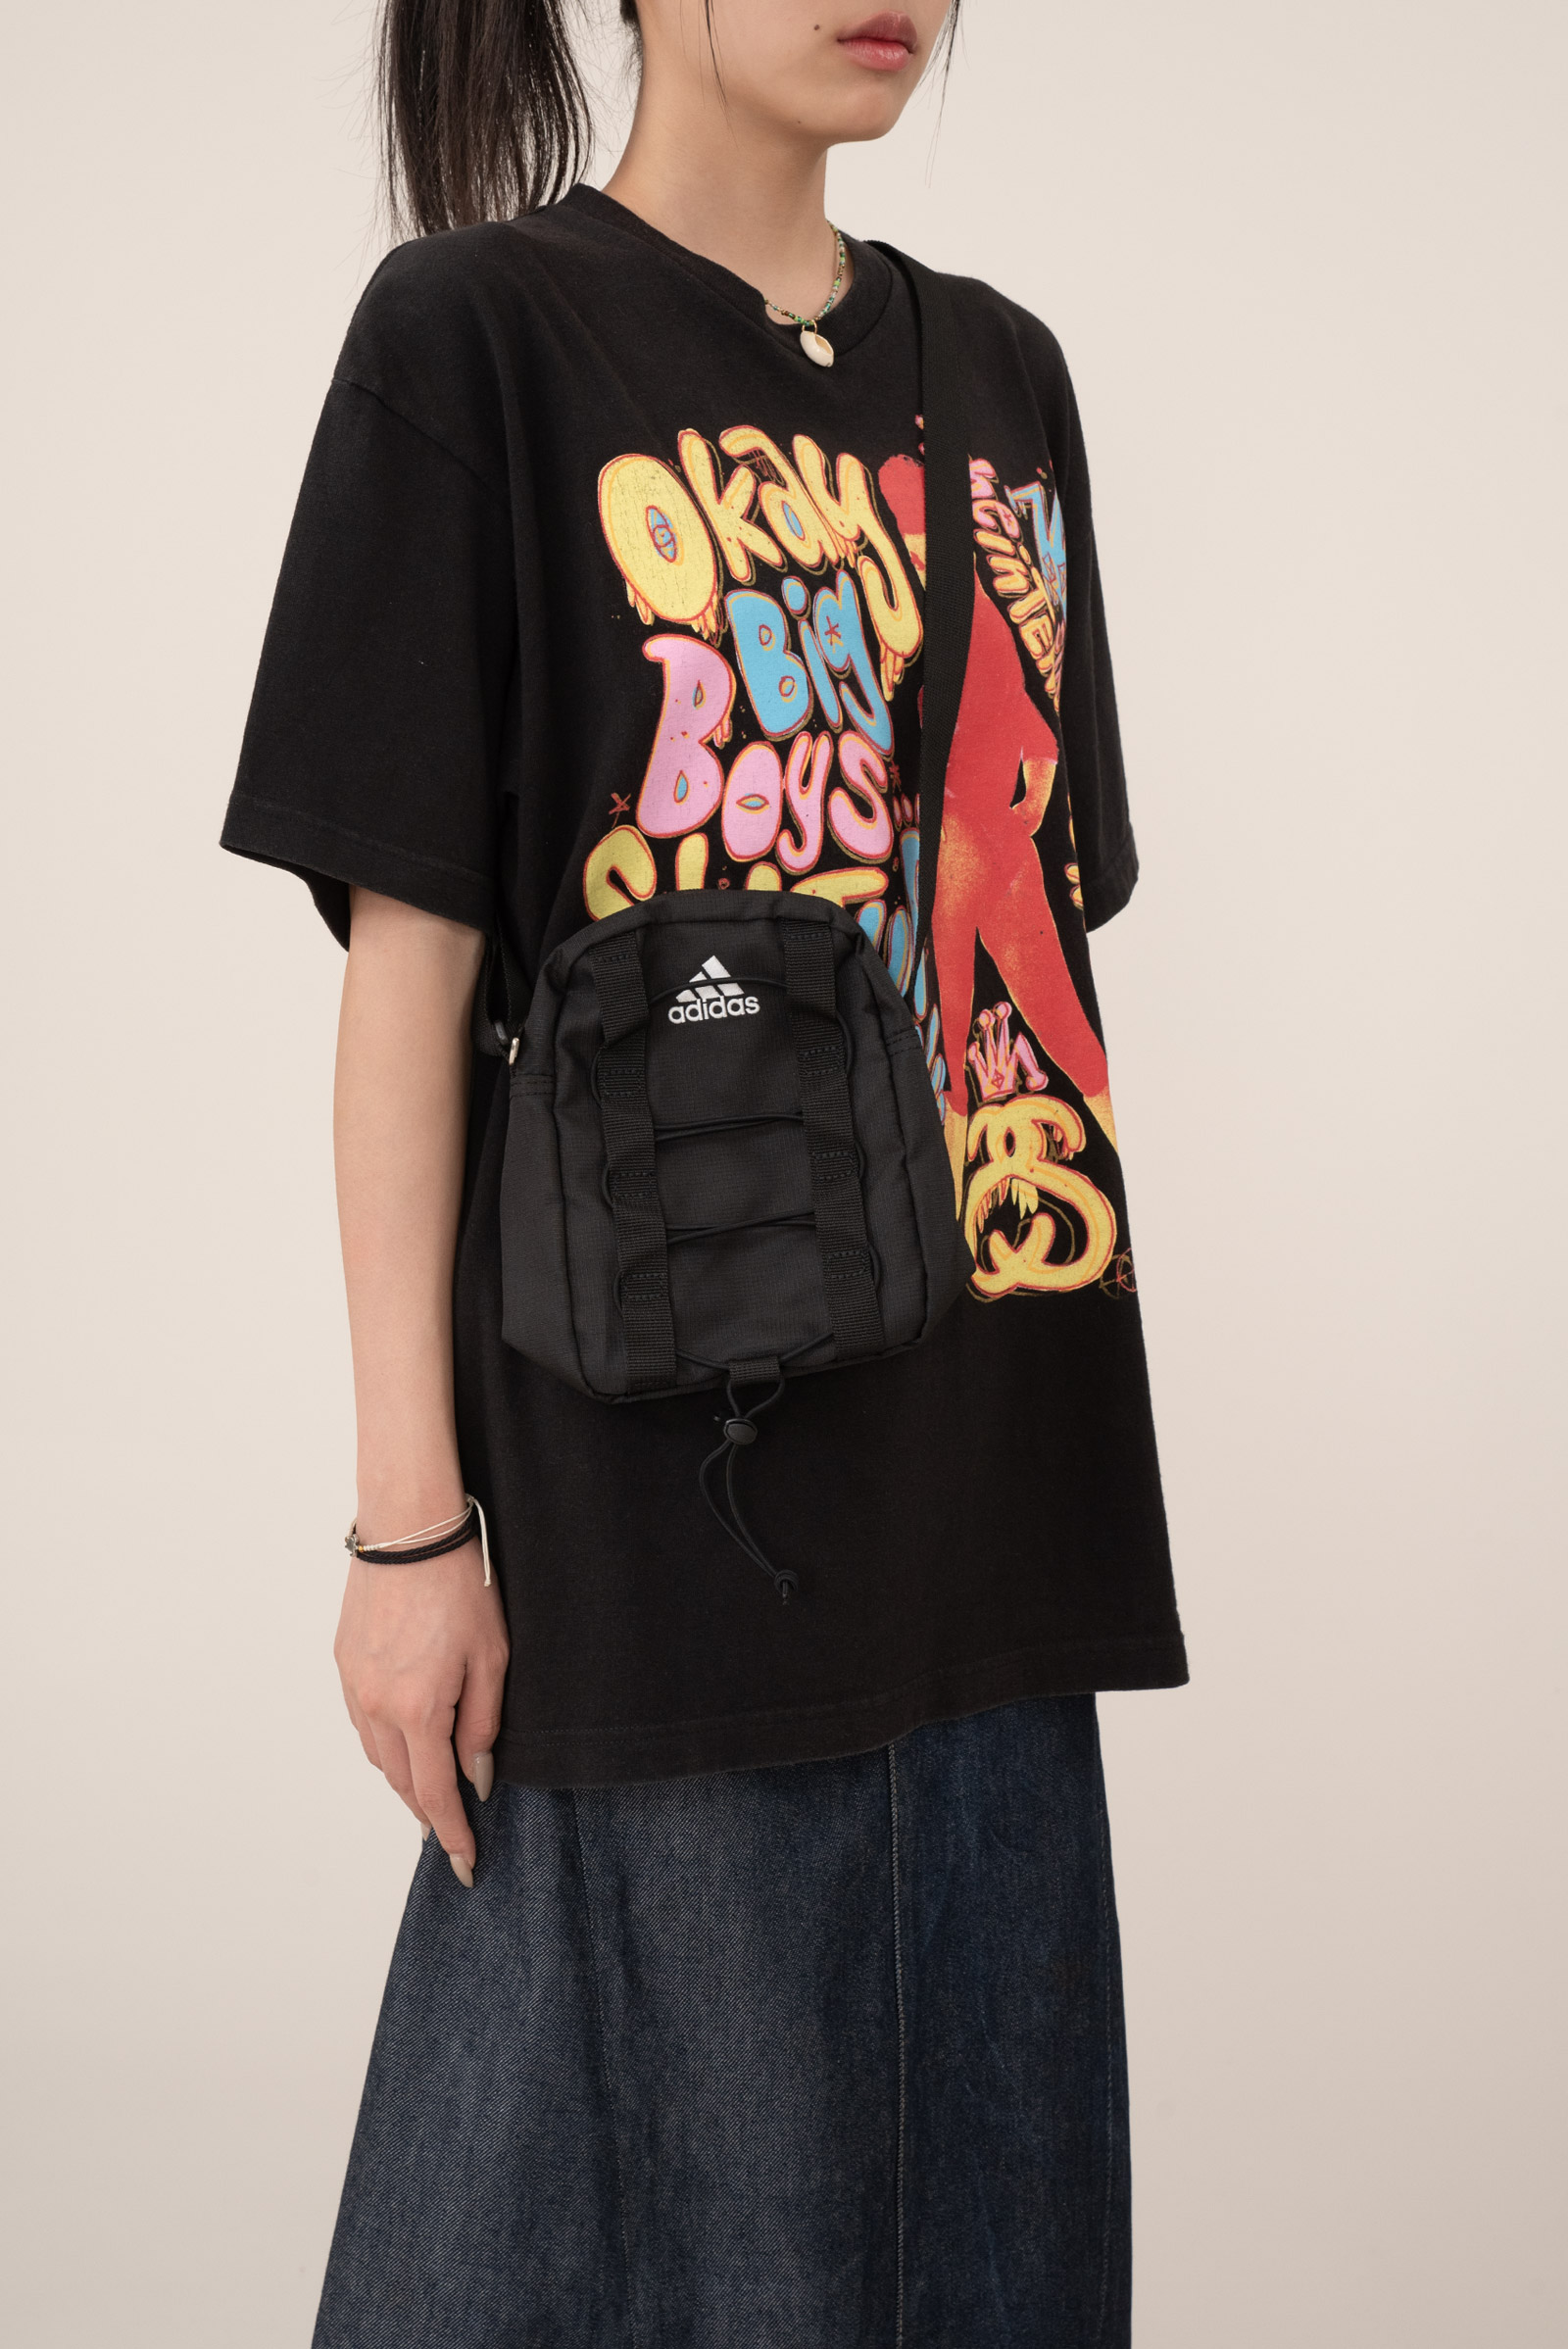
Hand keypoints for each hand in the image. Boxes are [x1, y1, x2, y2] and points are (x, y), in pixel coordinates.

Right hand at [333, 1546, 508, 1882]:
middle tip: (451, 1836)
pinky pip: (362, 1723)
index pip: (435, 1793)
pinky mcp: (343, 1664)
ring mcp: (354, 1685)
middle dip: (427, 1814)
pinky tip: (403, 1744)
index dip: (452, 1833)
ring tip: (429, 1795)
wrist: (409, 1530)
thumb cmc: (460, 1585)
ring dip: (404, 1780)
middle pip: (402, 1782)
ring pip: (378, 1756)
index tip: (465, 1864)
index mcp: (419, 1709)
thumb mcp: (492, 1657)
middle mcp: (377, 1706)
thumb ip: (484, 1725)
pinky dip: (385, 1745)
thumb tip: (478, 1778)